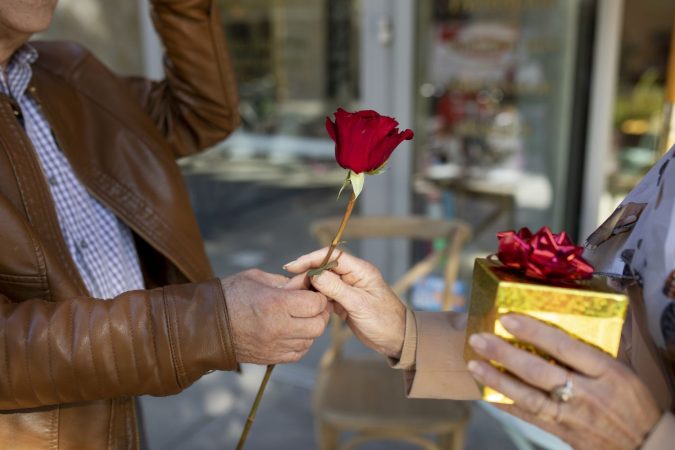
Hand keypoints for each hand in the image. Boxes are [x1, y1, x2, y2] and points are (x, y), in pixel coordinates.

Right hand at [221, 269, 329, 364]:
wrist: (205, 323)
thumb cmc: (230, 295)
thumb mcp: (258, 278)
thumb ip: (285, 281)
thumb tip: (306, 284)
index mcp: (275, 304)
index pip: (315, 303)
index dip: (318, 296)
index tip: (312, 291)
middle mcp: (278, 328)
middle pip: (318, 325)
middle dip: (319, 313)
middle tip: (312, 305)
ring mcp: (275, 346)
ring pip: (311, 340)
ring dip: (311, 328)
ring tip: (300, 316)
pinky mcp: (271, 358)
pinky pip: (299, 352)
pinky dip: (302, 342)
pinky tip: (293, 331)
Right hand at [285, 248, 405, 358]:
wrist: (397, 340)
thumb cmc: (385, 321)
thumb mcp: (359, 304)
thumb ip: (336, 288)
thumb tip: (315, 275)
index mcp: (360, 270)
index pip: (331, 256)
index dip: (310, 259)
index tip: (292, 267)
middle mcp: (353, 276)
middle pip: (323, 268)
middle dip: (306, 276)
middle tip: (290, 288)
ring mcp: (348, 289)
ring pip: (323, 283)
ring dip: (309, 289)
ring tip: (294, 297)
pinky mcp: (345, 302)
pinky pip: (326, 296)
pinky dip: (316, 300)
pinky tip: (307, 306)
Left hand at [467, 314, 660, 449]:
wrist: (646, 445)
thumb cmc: (633, 401)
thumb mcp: (623, 369)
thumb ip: (595, 346)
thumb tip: (572, 313)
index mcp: (606, 371)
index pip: (565, 347)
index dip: (534, 332)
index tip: (507, 318)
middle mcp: (588, 393)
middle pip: (540, 371)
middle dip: (505, 353)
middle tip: (479, 338)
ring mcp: (573, 416)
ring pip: (529, 397)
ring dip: (497, 380)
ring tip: (474, 364)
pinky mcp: (562, 433)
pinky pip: (529, 417)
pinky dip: (506, 404)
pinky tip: (486, 393)